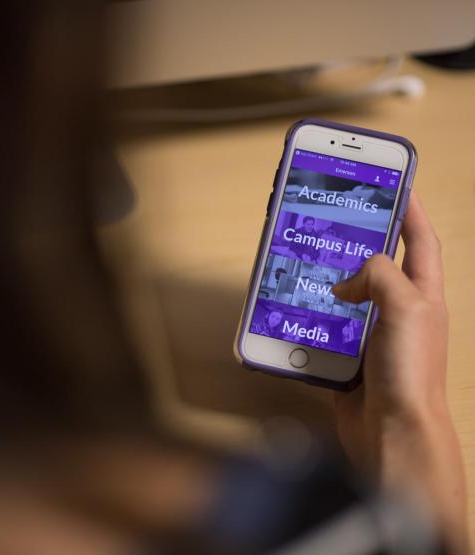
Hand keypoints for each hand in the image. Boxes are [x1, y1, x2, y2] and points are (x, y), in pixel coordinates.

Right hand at [332, 192, 467, 553]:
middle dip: (355, 244)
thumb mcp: (405, 308)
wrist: (391, 433)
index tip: (394, 185)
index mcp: (422, 296)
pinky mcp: (345, 357)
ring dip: (323, 283)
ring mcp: (370, 336)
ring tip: (301, 265)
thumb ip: (379, 276)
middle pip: (375, 266)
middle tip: (329, 224)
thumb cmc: (409, 373)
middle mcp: (397, 312)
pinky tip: (290, 311)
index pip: (419, 242)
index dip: (409, 211)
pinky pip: (322, 330)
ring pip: (343, 298)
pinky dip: (306, 320)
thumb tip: (346, 282)